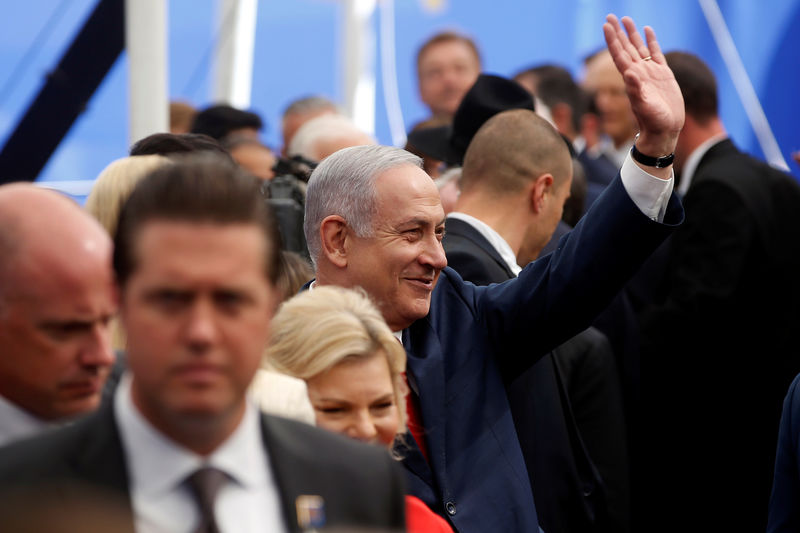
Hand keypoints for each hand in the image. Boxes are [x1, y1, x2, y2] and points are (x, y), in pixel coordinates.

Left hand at [603, 14, 683, 157]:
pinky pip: (655, 53)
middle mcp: (638, 73)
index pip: (619, 55)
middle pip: (625, 48)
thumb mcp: (644, 106)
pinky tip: (648, 30)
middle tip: (610, 16)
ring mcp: (650, 73)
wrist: (664, 130)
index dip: (612, 40)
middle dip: (617, 33)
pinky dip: (651, 41)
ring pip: (638, 48)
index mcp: (631, 79)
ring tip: (625, 19)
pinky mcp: (663, 75)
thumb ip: (636, 91)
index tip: (606, 26)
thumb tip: (629, 74)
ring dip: (631, 34)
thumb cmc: (653, 121)